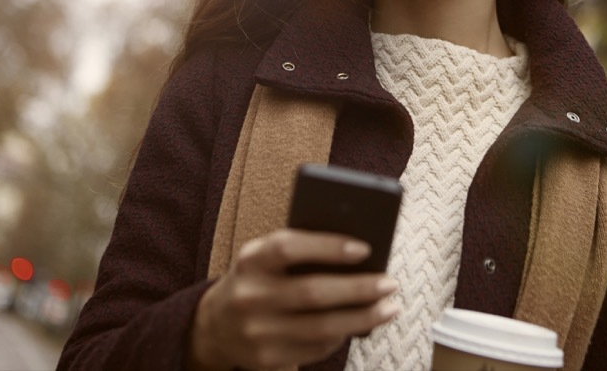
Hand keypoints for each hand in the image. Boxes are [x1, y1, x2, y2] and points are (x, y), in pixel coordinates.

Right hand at [188, 229, 399, 370]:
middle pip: (312, 293)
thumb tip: (360, 254)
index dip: (327, 246)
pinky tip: (360, 324)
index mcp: (250, 260)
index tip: (364, 248)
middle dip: (358, 289)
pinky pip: (316, 348)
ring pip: (321, 327)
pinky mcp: (267, 359)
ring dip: (362, 318)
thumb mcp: (266, 257)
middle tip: (390, 283)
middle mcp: (249, 296)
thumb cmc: (259, 279)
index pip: (288, 247)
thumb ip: (301, 251)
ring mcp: (256, 331)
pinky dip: (343, 335)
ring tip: (389, 307)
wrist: (216, 325)